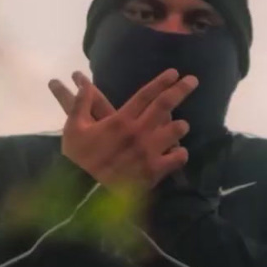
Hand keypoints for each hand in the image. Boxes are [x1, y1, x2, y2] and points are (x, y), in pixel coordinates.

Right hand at [48, 69, 198, 192]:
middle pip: (165, 104)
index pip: (145, 95)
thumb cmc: (78, 160)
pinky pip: (178, 157)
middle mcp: (138, 132)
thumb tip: (85, 86)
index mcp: (120, 120)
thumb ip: (80, 106)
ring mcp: (149, 151)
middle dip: (181, 89)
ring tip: (181, 125)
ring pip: (176, 130)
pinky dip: (180, 153)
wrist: (84, 194)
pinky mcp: (155, 171)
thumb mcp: (73, 130)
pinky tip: (177, 152)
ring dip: (180, 126)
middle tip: (193, 80)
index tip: (174, 73)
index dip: (161, 82)